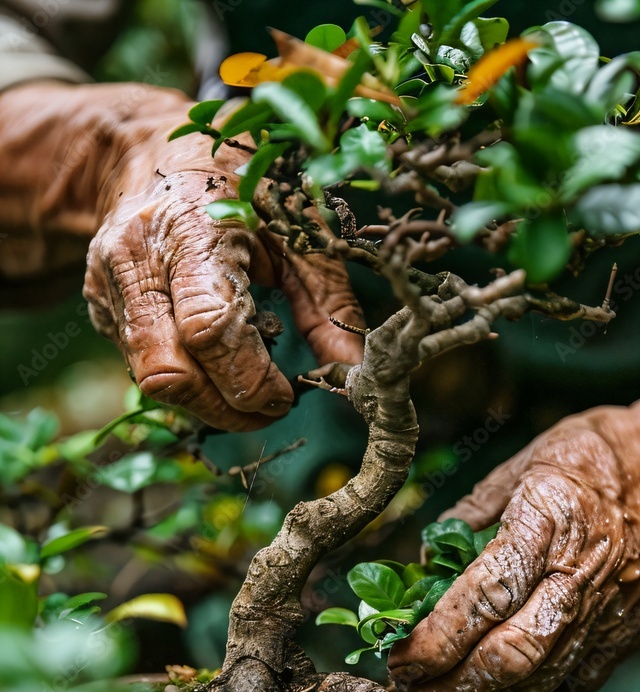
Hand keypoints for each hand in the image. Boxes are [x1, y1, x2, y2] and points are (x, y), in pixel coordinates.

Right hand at [3, 83, 364, 431]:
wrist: (149, 148)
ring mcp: (107, 284)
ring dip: (207, 403)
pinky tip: (215, 360)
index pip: (210, 329)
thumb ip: (329, 303)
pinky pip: (142, 365)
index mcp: (190, 227)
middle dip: (227, 407)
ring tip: (248, 386)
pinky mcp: (98, 305)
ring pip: (151, 379)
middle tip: (273, 407)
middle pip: (170, 371)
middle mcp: (135, 258)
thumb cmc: (240, 184)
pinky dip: (188, 379)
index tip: (287, 395)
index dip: (252, 379)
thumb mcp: (298, 229)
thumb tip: (352, 371)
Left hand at [387, 227, 639, 691]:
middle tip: (413, 689)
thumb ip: (473, 514)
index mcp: (550, 522)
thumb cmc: (603, 456)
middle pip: (511, 655)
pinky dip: (536, 688)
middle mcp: (583, 574)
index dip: (435, 639)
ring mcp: (614, 609)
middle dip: (452, 685)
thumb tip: (429, 558)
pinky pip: (579, 676)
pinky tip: (506, 683)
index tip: (400, 657)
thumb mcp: (525, 462)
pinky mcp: (633, 630)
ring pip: (543, 677)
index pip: (482, 597)